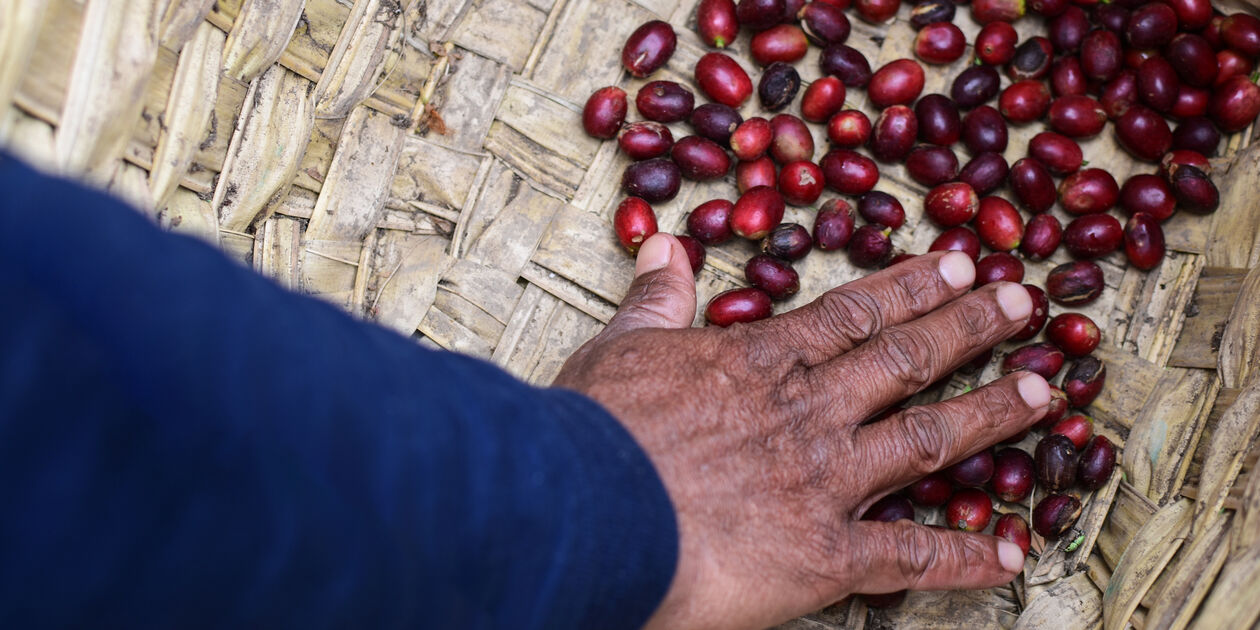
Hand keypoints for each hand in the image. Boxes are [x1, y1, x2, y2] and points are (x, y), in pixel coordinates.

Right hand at [554, 233, 1049, 629]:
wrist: (589, 512)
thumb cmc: (597, 433)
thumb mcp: (620, 347)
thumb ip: (655, 298)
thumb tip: (665, 245)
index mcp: (761, 361)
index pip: (854, 314)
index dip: (912, 287)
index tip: (958, 263)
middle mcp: (809, 413)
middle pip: (906, 361)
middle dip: (969, 328)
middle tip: (1023, 303)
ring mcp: (826, 482)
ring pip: (926, 440)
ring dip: (989, 417)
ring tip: (1042, 394)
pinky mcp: (825, 556)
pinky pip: (909, 557)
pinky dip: (963, 558)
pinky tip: (1009, 555)